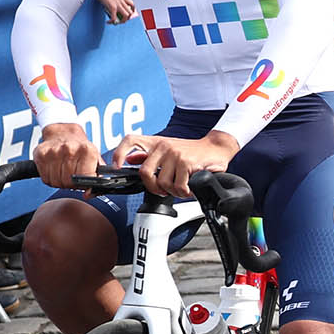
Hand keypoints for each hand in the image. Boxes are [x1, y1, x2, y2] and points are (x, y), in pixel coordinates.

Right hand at [34, 121, 100, 190]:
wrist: (63, 132)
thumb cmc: (80, 148)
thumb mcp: (95, 159)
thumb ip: (98, 176)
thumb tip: (90, 193)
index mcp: (87, 150)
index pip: (84, 179)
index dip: (83, 185)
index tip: (83, 182)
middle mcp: (70, 149)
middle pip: (68, 182)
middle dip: (70, 184)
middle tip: (72, 178)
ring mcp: (54, 151)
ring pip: (56, 182)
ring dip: (60, 182)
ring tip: (63, 173)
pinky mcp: (40, 154)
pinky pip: (45, 178)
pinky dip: (50, 179)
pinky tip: (54, 170)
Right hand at [99, 0, 135, 24]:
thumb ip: (116, 0)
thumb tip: (113, 8)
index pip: (132, 5)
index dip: (132, 11)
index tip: (129, 14)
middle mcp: (122, 1)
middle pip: (130, 13)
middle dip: (126, 18)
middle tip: (120, 20)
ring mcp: (118, 4)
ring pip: (126, 16)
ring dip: (122, 21)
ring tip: (116, 22)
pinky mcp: (113, 7)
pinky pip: (114, 18)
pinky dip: (112, 22)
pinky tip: (108, 22)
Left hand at [112, 129, 241, 198]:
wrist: (216, 148)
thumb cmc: (192, 152)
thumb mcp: (168, 149)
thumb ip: (148, 154)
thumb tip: (130, 159)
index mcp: (156, 142)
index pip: (131, 141)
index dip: (120, 153)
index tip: (117, 166)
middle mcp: (163, 146)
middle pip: (145, 173)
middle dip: (153, 187)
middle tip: (162, 190)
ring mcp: (174, 154)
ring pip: (162, 183)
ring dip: (172, 191)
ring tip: (180, 188)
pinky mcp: (186, 162)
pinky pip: (178, 186)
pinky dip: (183, 192)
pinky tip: (188, 189)